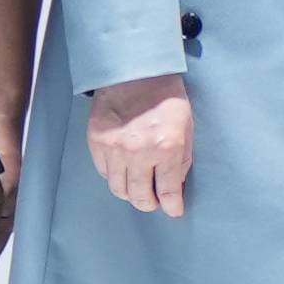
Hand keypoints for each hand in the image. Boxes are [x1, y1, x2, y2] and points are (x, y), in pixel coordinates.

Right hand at [85, 72, 196, 215]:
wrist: (135, 73)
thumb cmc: (166, 98)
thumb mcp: (187, 127)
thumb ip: (182, 159)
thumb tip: (176, 186)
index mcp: (167, 147)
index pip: (167, 190)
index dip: (172, 205)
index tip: (174, 211)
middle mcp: (139, 152)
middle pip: (140, 196)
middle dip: (150, 203)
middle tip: (154, 201)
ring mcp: (114, 148)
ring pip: (119, 189)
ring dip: (130, 193)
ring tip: (139, 188)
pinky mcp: (96, 142)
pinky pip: (105, 172)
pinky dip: (115, 176)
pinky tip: (124, 170)